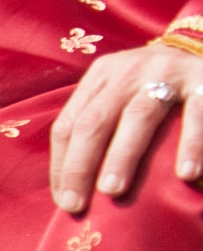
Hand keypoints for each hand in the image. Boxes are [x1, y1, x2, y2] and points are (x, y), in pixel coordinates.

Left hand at [48, 45, 202, 212]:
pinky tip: (185, 174)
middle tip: (77, 204)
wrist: (200, 46)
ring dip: (121, 155)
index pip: (68, 123)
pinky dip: (191, 144)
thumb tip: (73, 185)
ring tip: (112, 191)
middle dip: (80, 165)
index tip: (64, 201)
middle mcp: (128, 72)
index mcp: (101, 76)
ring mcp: (166, 74)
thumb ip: (97, 123)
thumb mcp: (119, 92)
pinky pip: (197, 114)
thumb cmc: (153, 84)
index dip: (62, 165)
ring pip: (137, 116)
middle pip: (94, 120)